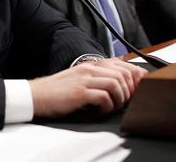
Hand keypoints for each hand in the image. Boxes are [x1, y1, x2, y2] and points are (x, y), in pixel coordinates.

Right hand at [29, 58, 147, 117]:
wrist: (36, 95)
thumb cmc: (57, 91)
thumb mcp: (80, 79)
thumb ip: (99, 77)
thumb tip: (120, 81)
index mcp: (92, 65)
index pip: (122, 64)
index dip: (135, 76)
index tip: (139, 88)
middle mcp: (90, 69)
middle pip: (123, 73)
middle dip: (130, 89)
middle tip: (127, 101)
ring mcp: (85, 79)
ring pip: (116, 84)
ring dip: (120, 99)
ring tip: (113, 107)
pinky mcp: (79, 93)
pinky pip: (103, 97)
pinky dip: (107, 106)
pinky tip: (101, 110)